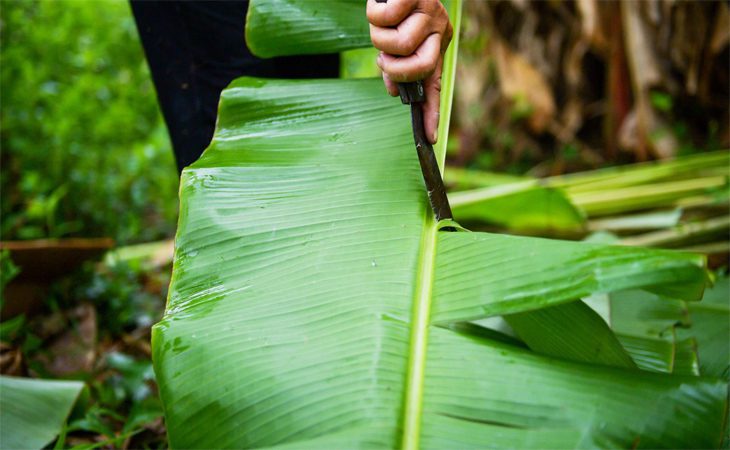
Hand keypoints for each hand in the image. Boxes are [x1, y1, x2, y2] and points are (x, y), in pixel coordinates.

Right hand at [367, 0, 452, 143]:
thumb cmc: (393, 7)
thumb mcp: (395, 40)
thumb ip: (395, 65)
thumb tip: (391, 91)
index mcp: (435, 44)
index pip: (435, 83)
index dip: (431, 111)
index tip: (429, 138)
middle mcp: (438, 30)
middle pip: (421, 67)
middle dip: (395, 69)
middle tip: (383, 58)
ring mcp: (429, 13)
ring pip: (397, 44)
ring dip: (378, 36)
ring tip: (381, 22)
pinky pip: (386, 19)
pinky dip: (374, 13)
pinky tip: (379, 4)